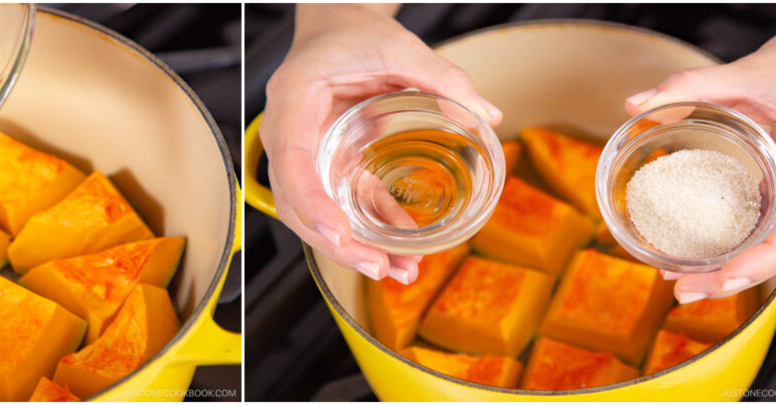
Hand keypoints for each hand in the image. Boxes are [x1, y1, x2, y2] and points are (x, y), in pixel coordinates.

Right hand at [260, 4, 500, 283]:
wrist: (338, 27)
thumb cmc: (352, 34)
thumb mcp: (398, 45)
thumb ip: (440, 76)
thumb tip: (484, 114)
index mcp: (294, 102)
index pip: (290, 161)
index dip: (311, 202)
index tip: (337, 233)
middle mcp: (291, 135)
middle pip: (298, 203)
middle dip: (336, 242)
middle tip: (377, 266)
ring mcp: (309, 154)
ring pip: (319, 215)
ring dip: (355, 247)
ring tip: (398, 271)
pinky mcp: (332, 164)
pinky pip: (346, 205)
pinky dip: (371, 231)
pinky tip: (401, 251)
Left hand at [625, 9, 775, 302]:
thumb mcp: (755, 69)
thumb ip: (693, 85)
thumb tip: (640, 104)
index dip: (761, 260)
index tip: (723, 278)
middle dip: (734, 275)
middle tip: (683, 289)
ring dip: (736, 263)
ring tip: (687, 278)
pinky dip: (744, 239)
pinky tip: (707, 246)